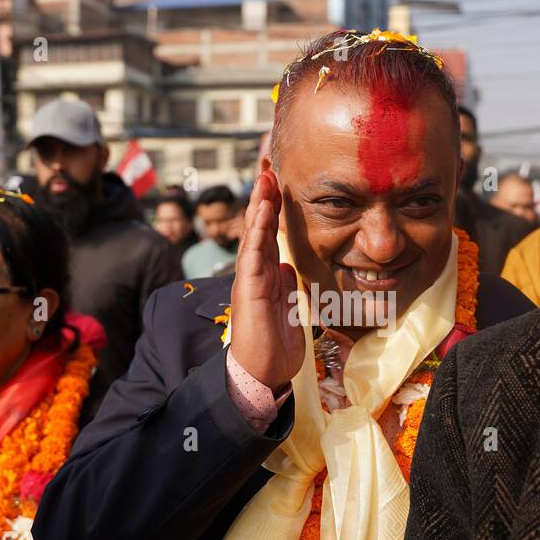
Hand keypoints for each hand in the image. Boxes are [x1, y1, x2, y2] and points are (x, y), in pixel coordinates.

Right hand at [229, 170, 304, 391]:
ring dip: (259, 205)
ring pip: (253, 234)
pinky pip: (252, 254)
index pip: (270, 235)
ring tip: (264, 179)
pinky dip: (257, 230)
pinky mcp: (248, 288)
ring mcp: (250, 279)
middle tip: (269, 166)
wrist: (263, 372)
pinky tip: (261, 210)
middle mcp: (256, 272)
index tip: (279, 183)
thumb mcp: (290, 308)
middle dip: (264, 197)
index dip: (274, 209)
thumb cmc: (276, 345)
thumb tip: (289, 267)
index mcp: (268, 275)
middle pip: (259, 227)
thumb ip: (288, 286)